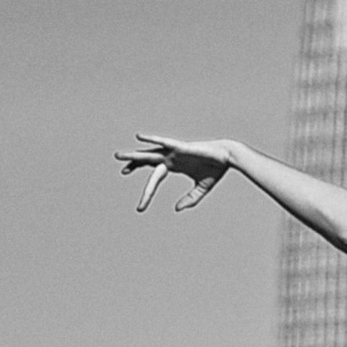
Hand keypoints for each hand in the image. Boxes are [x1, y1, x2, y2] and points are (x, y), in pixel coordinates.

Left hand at [117, 133, 233, 212]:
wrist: (228, 157)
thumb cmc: (216, 169)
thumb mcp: (201, 188)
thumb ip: (190, 199)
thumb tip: (176, 210)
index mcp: (175, 166)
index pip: (155, 179)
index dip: (147, 192)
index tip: (140, 208)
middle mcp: (171, 157)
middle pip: (148, 161)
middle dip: (134, 164)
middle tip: (122, 171)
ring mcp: (174, 151)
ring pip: (150, 153)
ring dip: (134, 155)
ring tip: (118, 156)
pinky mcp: (181, 147)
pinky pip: (164, 142)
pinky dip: (152, 139)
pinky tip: (139, 137)